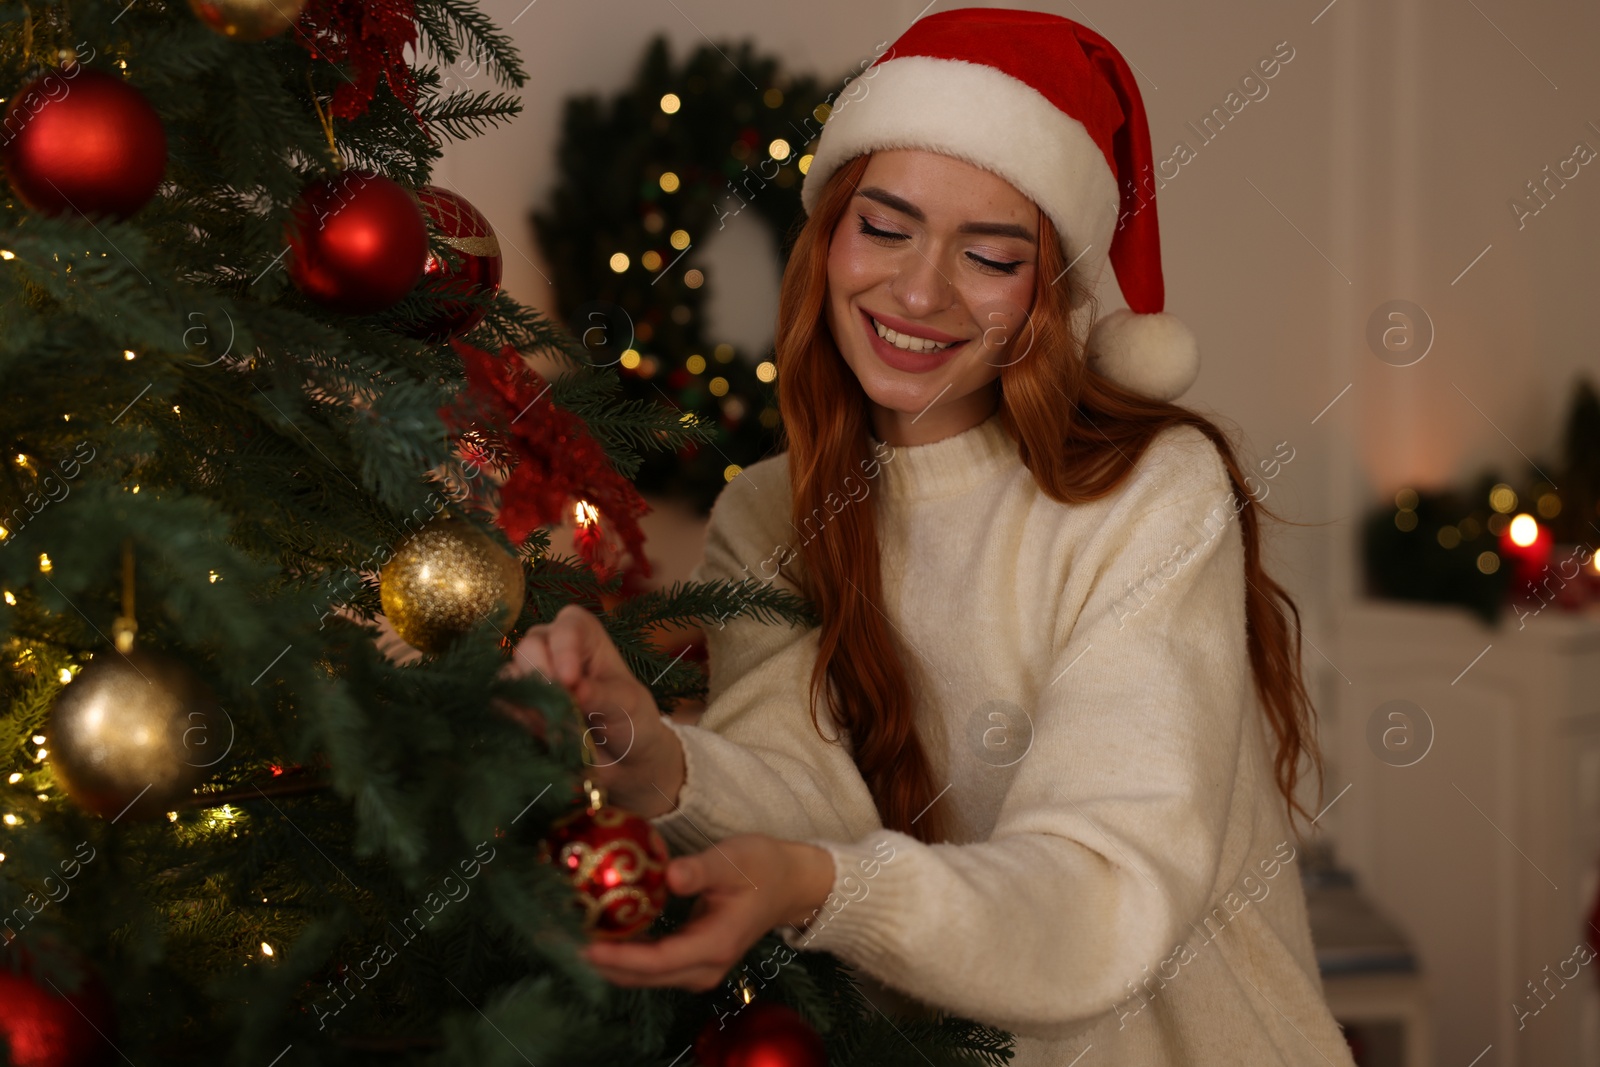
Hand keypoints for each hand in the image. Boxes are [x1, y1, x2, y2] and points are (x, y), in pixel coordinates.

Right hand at [499, 603, 683, 816]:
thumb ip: (601, 695)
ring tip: (559, 726)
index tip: (571, 681)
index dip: (564, 651)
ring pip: (509, 677)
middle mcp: (549, 644)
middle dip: (544, 679)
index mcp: (582, 632)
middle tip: (564, 707)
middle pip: (529, 648)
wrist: (621, 759)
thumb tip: (574, 689)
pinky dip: (514, 721)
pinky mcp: (513, 703)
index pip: (567, 627)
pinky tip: (537, 734)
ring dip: (531, 704)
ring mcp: (527, 673)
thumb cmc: (630, 719)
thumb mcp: (628, 705)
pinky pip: (499, 706)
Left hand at [581, 834, 834, 990]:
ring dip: (612, 962)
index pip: (659, 960)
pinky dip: (626, 956)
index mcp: (716, 944)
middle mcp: (706, 966)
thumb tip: (667, 874)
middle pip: (646, 977)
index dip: (621, 957)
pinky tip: (603, 936)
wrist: (790, 883)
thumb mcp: (733, 860)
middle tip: (564, 941)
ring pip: (647, 977)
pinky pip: (653, 967)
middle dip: (605, 963)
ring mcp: (700, 969)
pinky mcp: (694, 961)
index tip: (586, 946)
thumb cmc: (762, 867)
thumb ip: (699, 870)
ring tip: (575, 939)